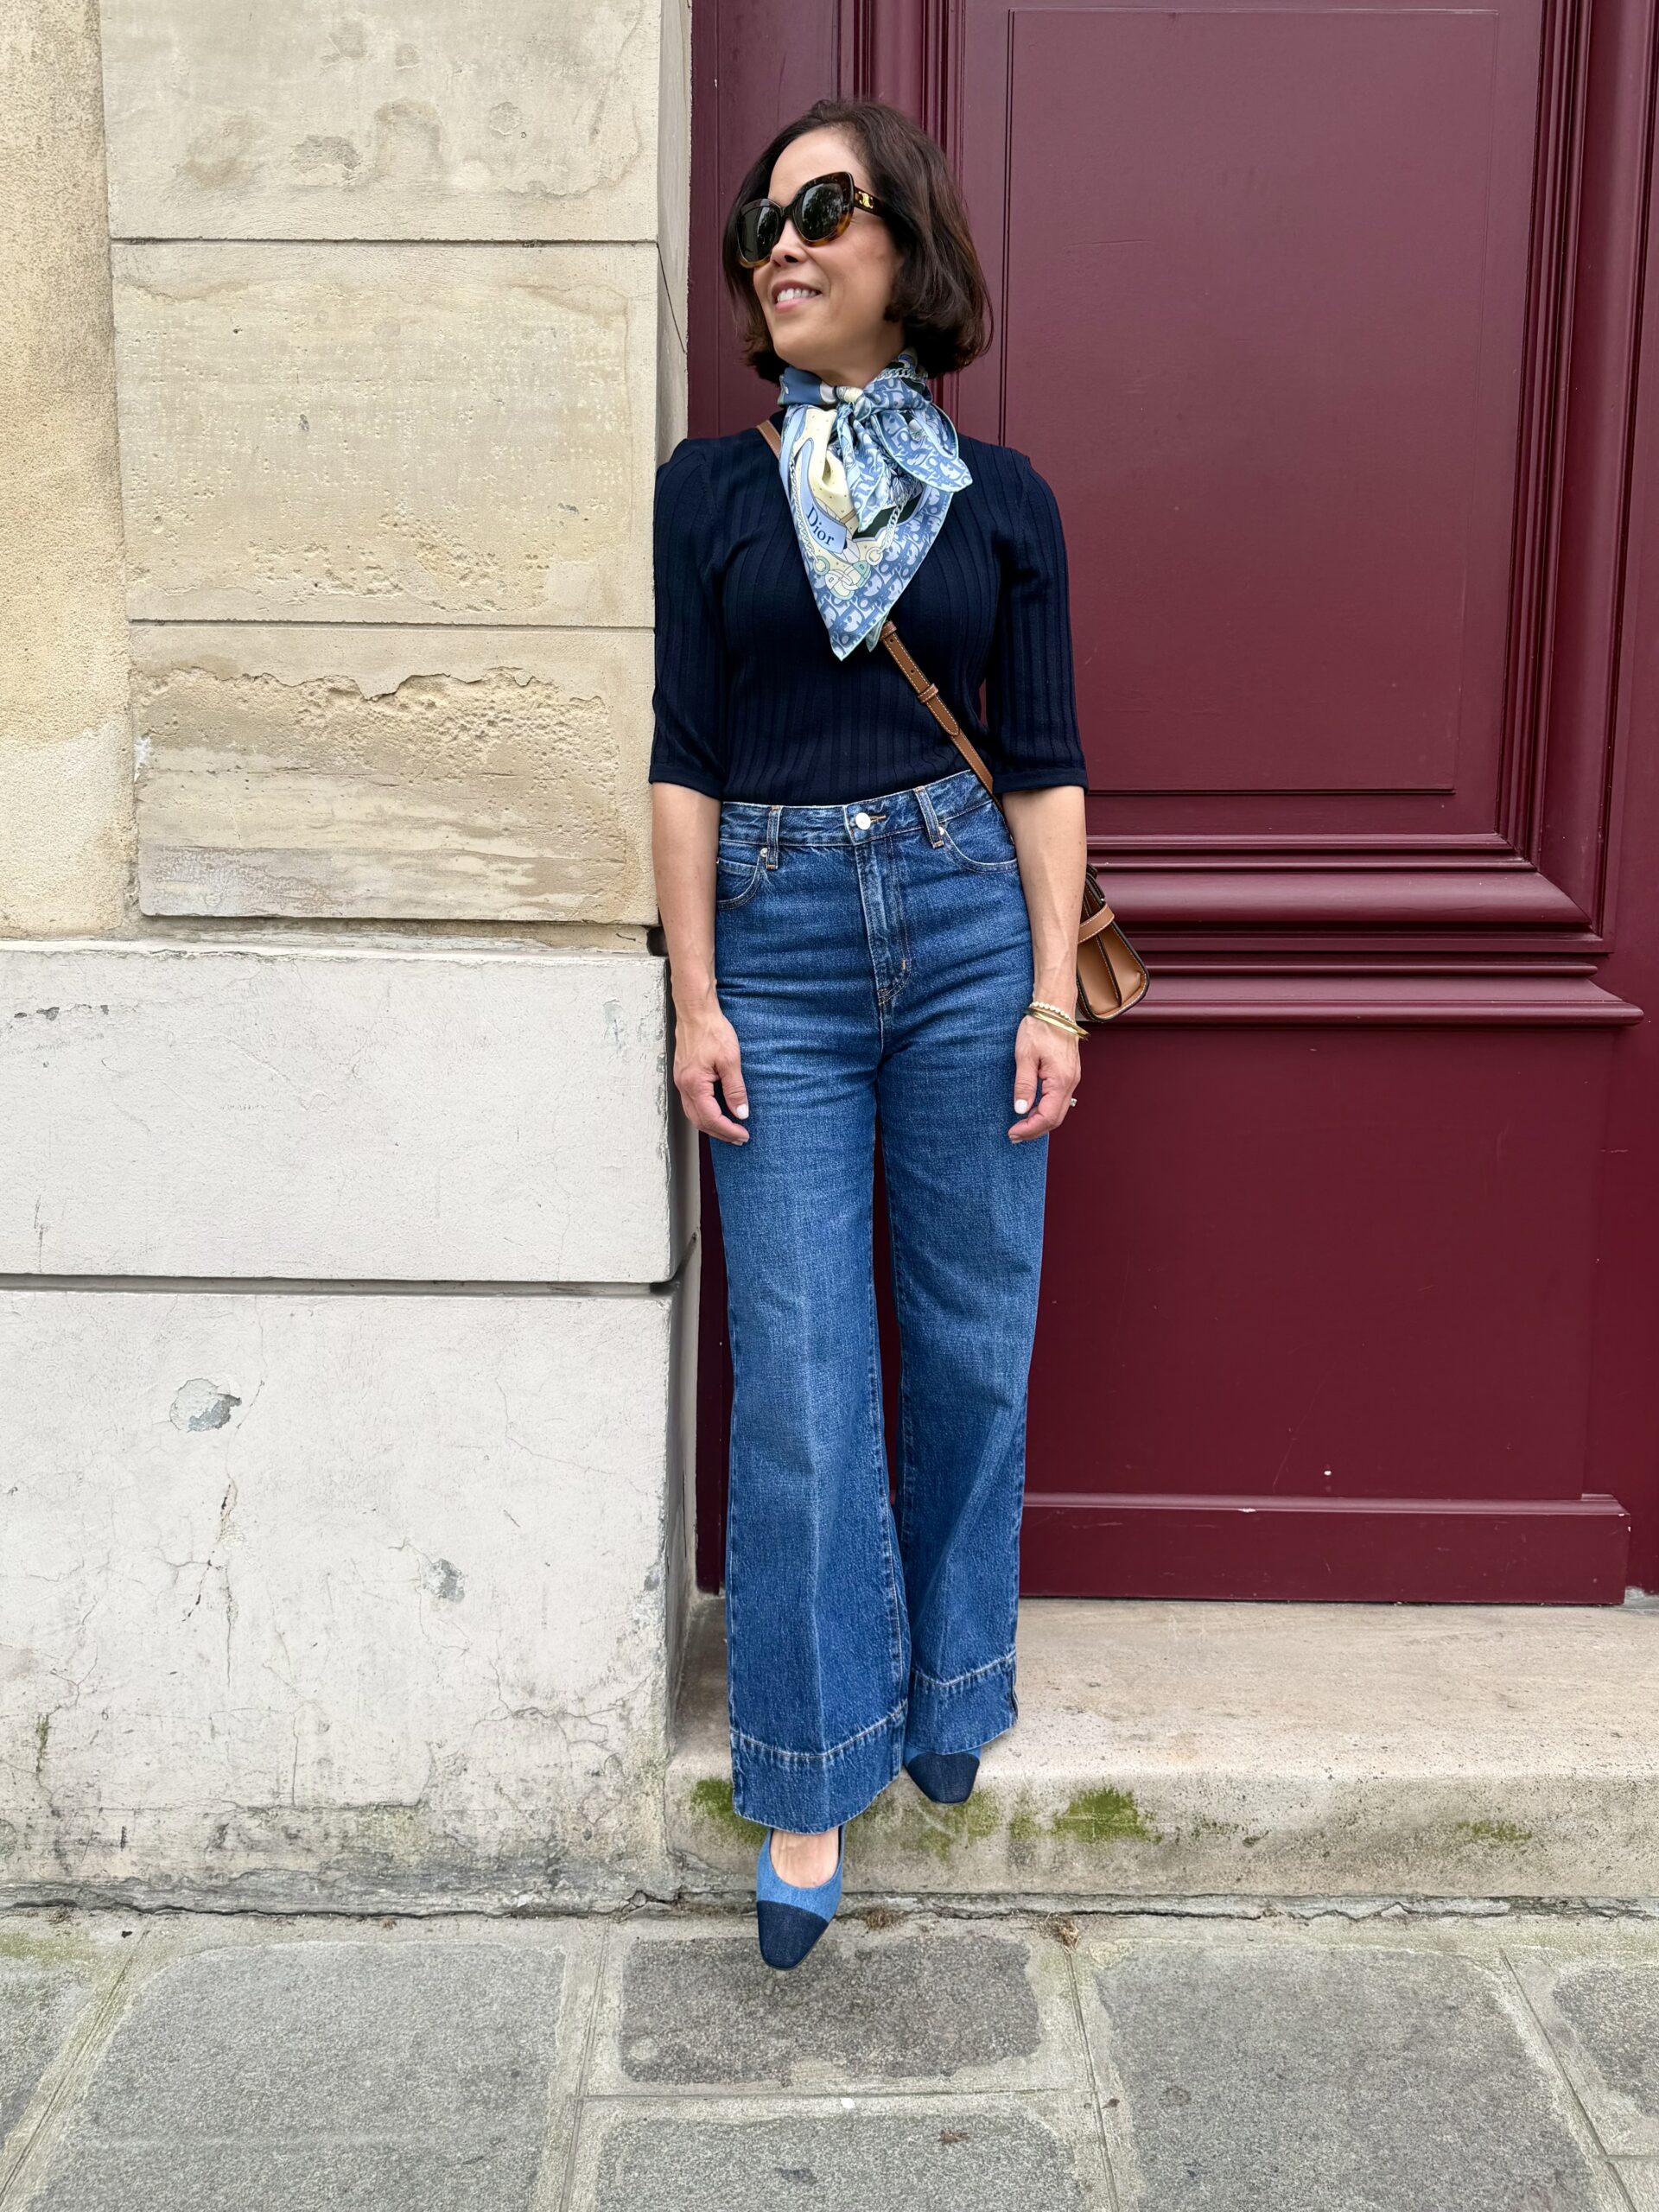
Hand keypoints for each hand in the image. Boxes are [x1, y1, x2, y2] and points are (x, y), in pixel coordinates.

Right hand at [674, 998, 750, 1143]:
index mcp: (694, 1084)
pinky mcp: (683, 1076)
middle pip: (699, 1121)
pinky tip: (717, 1112)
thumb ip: (735, 1089)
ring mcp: (681, 1081)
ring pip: (693, 1114)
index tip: (743, 1134)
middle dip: (720, 1133)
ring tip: (730, 1129)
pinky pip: (691, 1103)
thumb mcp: (730, 1060)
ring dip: (711, 1125)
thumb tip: (740, 1113)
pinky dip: (705, 1113)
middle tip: (739, 1138)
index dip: (728, 1130)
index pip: (711, 1118)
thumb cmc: (712, 1031)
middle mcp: (683, 1086)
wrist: (696, 1012)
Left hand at [1008, 1014, 1080, 1141]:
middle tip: (1014, 1135)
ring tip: (1021, 1126)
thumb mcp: (1025, 1056)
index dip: (1029, 1129)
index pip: (1047, 1117)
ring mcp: (1072, 1079)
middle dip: (1035, 1131)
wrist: (1055, 1009)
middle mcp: (1070, 1083)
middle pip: (1055, 1119)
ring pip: (1059, 1111)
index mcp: (1060, 1081)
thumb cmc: (1040, 1028)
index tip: (1012, 1133)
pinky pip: (1059, 1100)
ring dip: (1040, 1122)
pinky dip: (1046, 1111)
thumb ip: (1024, 1084)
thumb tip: (1021, 1109)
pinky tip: (1033, 1110)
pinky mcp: (1068, 1075)